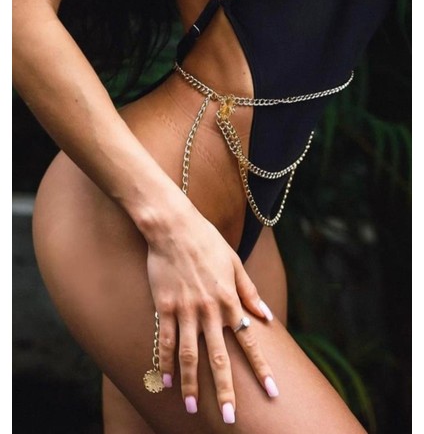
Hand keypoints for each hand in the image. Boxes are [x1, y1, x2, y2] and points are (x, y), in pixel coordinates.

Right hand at [146, 203, 277, 422]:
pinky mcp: (165, 307)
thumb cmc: (207, 242)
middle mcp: (209, 310)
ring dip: (191, 384)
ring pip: (190, 355)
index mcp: (230, 300)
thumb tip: (265, 316)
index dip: (260, 368)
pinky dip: (166, 362)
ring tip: (191, 407)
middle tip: (228, 418)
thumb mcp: (235, 263)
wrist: (174, 227)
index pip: (249, 341)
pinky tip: (166, 380)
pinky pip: (166, 340)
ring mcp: (185, 310)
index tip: (271, 391)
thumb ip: (249, 292)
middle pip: (219, 358)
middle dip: (225, 390)